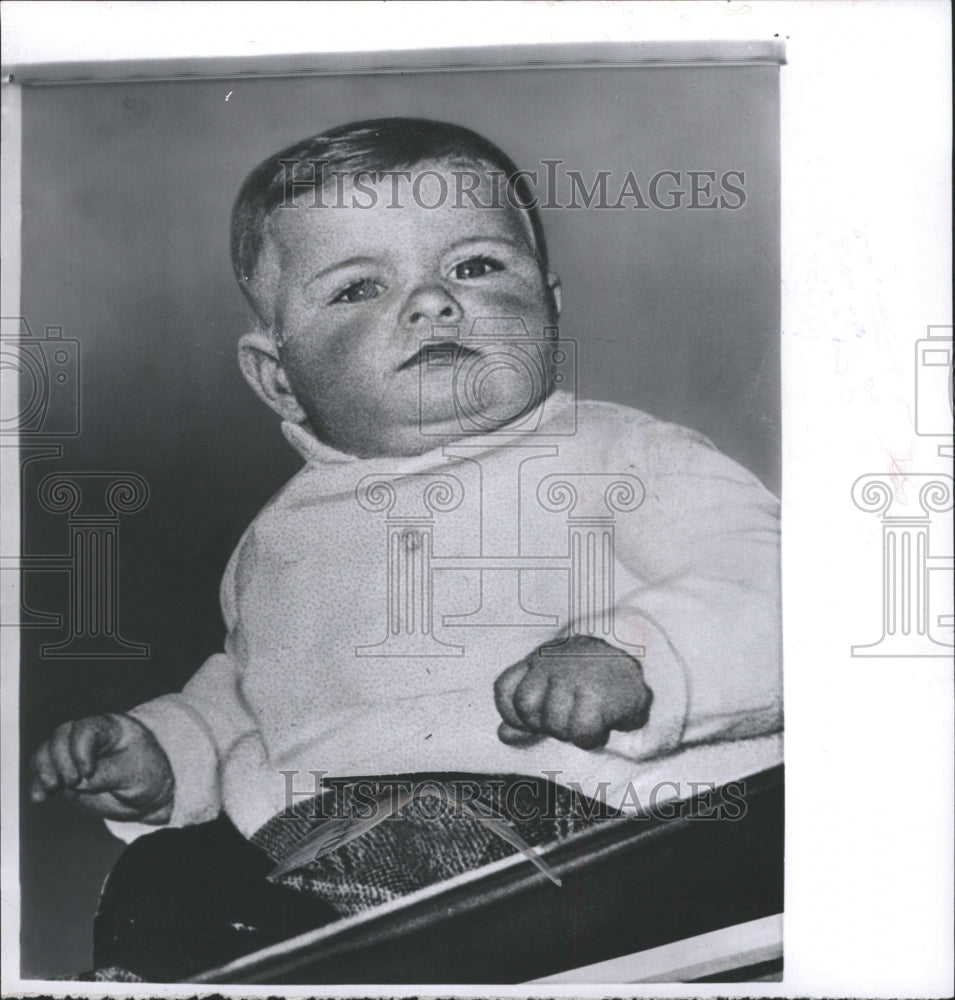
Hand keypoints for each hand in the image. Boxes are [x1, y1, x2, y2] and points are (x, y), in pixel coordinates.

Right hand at [29, 713, 174, 822]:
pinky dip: (38, 783)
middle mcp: (89, 737)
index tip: (87, 773)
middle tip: (71, 783)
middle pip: (61, 736)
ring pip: (47, 751)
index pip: (86, 729)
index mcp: (111, 728)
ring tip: (50, 790)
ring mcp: (74, 754)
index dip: (80, 749)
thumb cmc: (147, 776)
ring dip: (43, 770)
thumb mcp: (135, 773)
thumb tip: (75, 783)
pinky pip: (43, 771)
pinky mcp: (65, 773)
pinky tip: (39, 798)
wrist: (146, 794)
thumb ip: (106, 775)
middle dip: (59, 760)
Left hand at [494, 636, 652, 748]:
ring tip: (588, 721)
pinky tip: (602, 727)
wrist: (642, 663)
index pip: (504, 689)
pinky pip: (581, 732)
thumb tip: (503, 734)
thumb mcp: (556, 691)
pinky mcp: (597, 695)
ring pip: (553, 722)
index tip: (535, 722)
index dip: (513, 714)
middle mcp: (552, 665)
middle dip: (544, 724)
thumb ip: (527, 714)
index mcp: (537, 661)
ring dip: (570, 732)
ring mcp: (574, 678)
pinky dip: (590, 738)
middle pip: (526, 706)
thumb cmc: (593, 681)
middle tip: (567, 719)